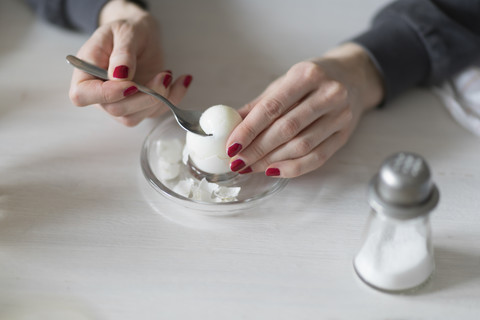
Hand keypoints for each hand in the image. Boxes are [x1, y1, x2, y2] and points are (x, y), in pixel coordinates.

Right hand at [69, 0, 192, 125]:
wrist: (141, 35)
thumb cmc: (126, 31)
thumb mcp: (123, 32)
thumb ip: (122, 53)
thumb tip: (120, 76)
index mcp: (85, 75)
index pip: (83, 96)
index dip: (107, 95)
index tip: (131, 85)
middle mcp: (100, 95)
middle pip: (116, 110)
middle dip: (143, 97)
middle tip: (163, 75)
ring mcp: (120, 104)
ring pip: (136, 117)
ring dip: (158, 99)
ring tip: (168, 73)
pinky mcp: (140, 107)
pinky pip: (154, 113)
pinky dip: (172, 99)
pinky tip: (181, 81)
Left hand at [226, 43, 383, 177]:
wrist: (353, 77)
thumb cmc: (312, 80)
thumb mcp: (284, 83)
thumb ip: (258, 105)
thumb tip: (230, 127)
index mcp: (307, 75)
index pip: (272, 107)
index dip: (248, 129)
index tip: (231, 146)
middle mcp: (328, 93)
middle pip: (286, 129)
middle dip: (257, 149)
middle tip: (237, 162)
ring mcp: (340, 116)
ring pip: (301, 146)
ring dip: (271, 161)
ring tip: (250, 167)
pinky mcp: (345, 134)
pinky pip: (317, 157)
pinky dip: (293, 168)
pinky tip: (273, 170)